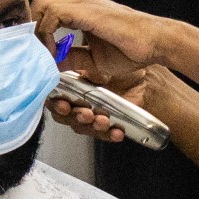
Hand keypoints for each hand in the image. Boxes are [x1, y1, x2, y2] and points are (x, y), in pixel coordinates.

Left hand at [25, 0, 165, 71]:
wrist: (156, 42)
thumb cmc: (130, 48)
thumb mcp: (93, 57)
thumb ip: (71, 57)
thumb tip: (50, 64)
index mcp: (77, 6)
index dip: (26, 4)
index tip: (23, 33)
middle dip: (22, 4)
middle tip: (24, 34)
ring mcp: (82, 2)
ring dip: (35, 28)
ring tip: (43, 51)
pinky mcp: (88, 11)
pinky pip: (54, 11)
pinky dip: (48, 32)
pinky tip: (55, 52)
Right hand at [47, 61, 166, 143]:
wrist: (144, 82)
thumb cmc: (119, 68)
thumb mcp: (99, 63)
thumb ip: (81, 66)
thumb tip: (64, 64)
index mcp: (70, 85)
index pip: (54, 98)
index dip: (56, 103)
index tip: (63, 105)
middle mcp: (76, 101)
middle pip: (64, 116)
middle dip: (74, 116)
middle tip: (85, 114)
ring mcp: (90, 115)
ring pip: (81, 127)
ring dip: (91, 126)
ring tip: (103, 121)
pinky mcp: (104, 126)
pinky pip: (102, 134)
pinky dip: (108, 134)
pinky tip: (116, 131)